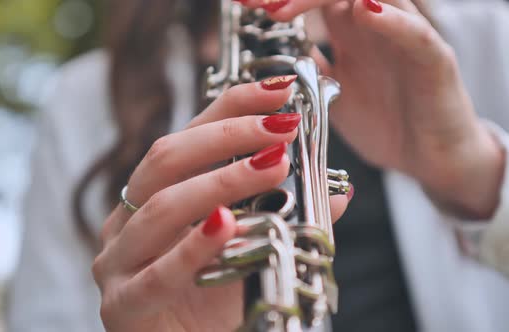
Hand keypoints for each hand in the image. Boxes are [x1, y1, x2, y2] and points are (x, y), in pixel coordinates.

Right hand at [93, 79, 350, 330]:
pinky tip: (225, 225)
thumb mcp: (250, 248)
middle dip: (228, 137)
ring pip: (162, 207)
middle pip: (166, 160)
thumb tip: (336, 192)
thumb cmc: (210, 301)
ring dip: (221, 182)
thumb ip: (282, 218)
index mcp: (152, 197)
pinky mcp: (122, 305)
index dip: (229, 109)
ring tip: (272, 167)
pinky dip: (194, 248)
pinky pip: (157, 273)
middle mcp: (127, 220)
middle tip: (282, 129)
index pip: (186, 137)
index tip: (277, 91)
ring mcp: (118, 261)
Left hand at [242, 0, 504, 217]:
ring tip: (284, 8)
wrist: (429, 159)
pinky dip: (389, 20)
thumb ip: (309, 72)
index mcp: (351, 32)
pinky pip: (413, 32)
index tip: (243, 5)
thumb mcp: (331, 99)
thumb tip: (274, 63)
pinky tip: (363, 11)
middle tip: (257, 3)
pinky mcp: (433, 59)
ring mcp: (404, 38)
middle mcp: (376, 25)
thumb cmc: (386, 125)